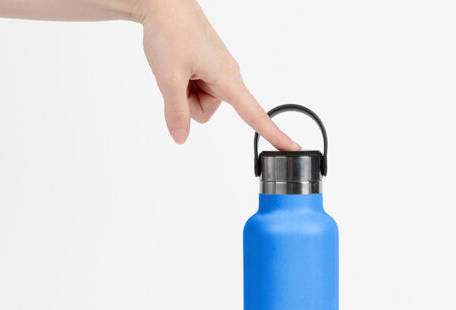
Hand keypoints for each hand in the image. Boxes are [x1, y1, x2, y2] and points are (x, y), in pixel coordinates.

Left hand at [134, 0, 299, 149]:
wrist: (164, 4)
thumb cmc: (171, 32)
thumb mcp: (169, 77)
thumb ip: (177, 112)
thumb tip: (181, 138)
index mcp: (227, 77)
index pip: (255, 115)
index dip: (274, 134)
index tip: (292, 148)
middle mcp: (226, 76)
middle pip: (206, 111)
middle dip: (187, 101)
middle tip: (177, 75)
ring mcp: (215, 71)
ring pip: (197, 101)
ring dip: (182, 90)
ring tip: (177, 64)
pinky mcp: (206, 67)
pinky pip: (194, 88)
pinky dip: (182, 81)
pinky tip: (177, 62)